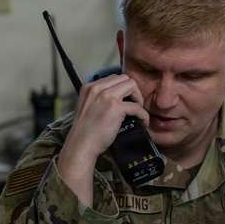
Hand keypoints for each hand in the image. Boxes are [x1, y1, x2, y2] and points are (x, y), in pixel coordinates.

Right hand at [57, 73, 149, 203]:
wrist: (81, 145)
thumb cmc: (85, 132)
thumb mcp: (87, 107)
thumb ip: (98, 99)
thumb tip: (117, 98)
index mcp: (89, 87)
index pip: (112, 78)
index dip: (122, 88)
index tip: (126, 99)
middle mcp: (97, 88)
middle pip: (124, 78)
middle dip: (132, 90)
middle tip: (134, 104)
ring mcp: (107, 96)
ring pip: (132, 85)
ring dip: (138, 97)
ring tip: (138, 110)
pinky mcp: (116, 108)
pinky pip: (137, 106)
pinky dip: (143, 114)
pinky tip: (142, 121)